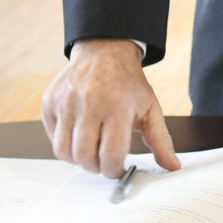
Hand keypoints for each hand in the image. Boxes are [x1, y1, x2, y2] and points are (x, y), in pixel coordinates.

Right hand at [40, 39, 180, 178]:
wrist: (105, 51)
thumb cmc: (129, 84)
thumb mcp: (151, 108)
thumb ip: (161, 140)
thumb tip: (172, 167)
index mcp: (118, 106)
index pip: (110, 155)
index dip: (114, 171)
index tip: (119, 169)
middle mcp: (89, 103)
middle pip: (84, 157)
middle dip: (95, 167)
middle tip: (103, 161)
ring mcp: (66, 101)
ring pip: (63, 151)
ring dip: (77, 159)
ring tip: (90, 150)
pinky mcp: (50, 101)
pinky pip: (52, 137)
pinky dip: (64, 143)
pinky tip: (78, 135)